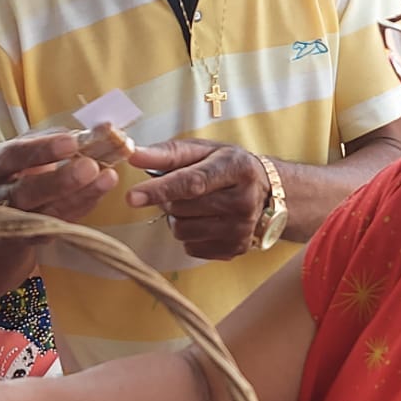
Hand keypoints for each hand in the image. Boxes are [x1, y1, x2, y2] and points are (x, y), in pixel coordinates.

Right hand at [0, 130, 117, 222]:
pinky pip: (57, 227)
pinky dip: (80, 208)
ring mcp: (8, 224)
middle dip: (60, 180)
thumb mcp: (24, 153)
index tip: (72, 142)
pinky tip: (99, 192)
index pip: (11, 156)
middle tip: (91, 166)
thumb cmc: (16, 174)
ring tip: (107, 178)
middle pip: (24, 192)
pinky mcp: (26, 242)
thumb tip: (90, 132)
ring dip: (79, 196)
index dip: (42, 150)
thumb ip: (51, 140)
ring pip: (44, 214)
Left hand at [126, 139, 267, 260]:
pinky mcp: (235, 249)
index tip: (133, 196)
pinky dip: (189, 234)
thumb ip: (167, 153)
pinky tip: (204, 220)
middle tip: (179, 190)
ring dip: (177, 218)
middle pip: (183, 208)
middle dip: (168, 199)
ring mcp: (241, 229)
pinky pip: (191, 247)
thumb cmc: (227, 166)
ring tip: (193, 205)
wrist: (268, 193)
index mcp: (236, 168)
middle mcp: (244, 201)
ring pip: (182, 231)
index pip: (192, 182)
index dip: (160, 190)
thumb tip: (133, 155)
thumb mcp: (203, 150)